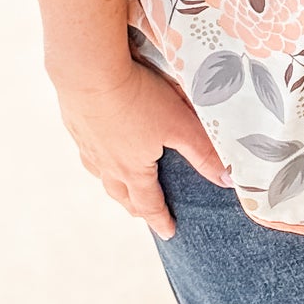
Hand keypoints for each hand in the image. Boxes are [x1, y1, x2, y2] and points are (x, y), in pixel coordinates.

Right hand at [52, 58, 228, 238]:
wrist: (88, 71)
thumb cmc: (138, 97)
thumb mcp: (179, 125)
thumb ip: (203, 153)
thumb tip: (228, 181)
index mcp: (132, 168)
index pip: (149, 203)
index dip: (160, 219)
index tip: (169, 232)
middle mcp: (106, 163)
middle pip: (121, 194)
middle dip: (135, 207)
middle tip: (144, 214)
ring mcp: (87, 144)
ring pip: (100, 173)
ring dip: (113, 184)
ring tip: (121, 184)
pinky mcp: (75, 123)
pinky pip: (87, 148)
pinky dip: (96, 155)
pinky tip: (100, 144)